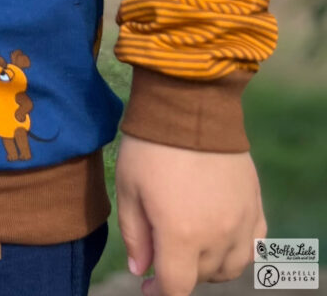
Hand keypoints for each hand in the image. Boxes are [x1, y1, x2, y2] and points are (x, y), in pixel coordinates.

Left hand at [115, 133, 266, 295]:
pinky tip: (220, 236)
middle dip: (179, 270)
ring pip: (231, 267)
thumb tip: (141, 271)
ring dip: (210, 265)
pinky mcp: (254, 203)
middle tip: (162, 250)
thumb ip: (135, 235)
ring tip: (191, 246)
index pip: (175, 287)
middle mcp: (217, 234)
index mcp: (181, 234)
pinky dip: (237, 249)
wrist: (189, 105)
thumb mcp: (129, 188)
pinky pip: (254, 244)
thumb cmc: (151, 145)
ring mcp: (241, 220)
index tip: (148, 286)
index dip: (159, 293)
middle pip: (201, 276)